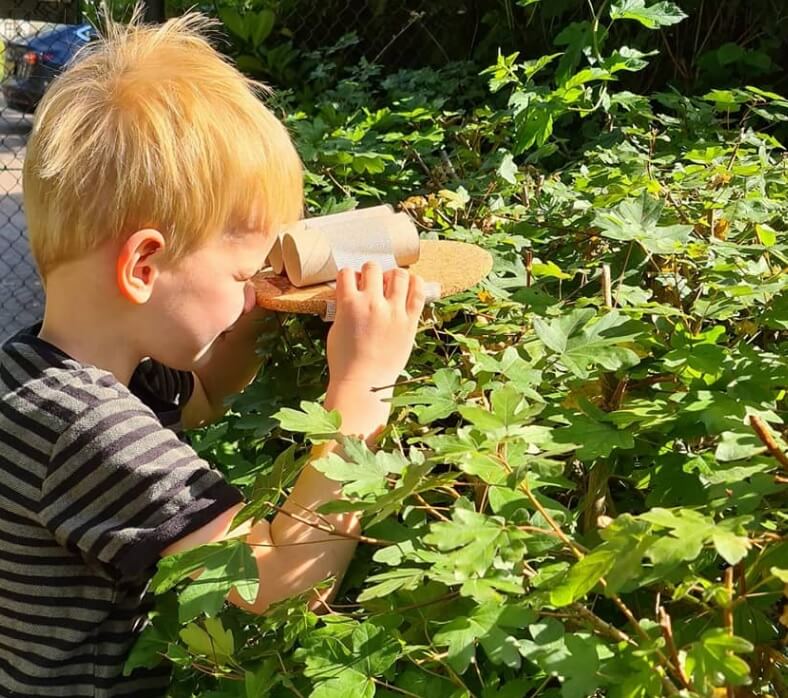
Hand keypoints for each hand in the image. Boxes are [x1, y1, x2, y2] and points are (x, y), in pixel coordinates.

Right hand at [326, 262, 426, 390]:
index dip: (349, 277)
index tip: (352, 284)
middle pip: (372, 268)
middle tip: (372, 284)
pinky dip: (415, 284)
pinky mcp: (410, 322)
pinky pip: (418, 292)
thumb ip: (344, 308)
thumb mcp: (335, 330)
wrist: (363, 384)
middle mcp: (372, 303)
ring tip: (391, 285)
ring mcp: (393, 312)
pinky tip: (410, 285)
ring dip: (392, 276)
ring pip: (398, 275)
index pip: (347, 273)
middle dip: (369, 273)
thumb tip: (351, 296)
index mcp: (349, 304)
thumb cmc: (345, 362)